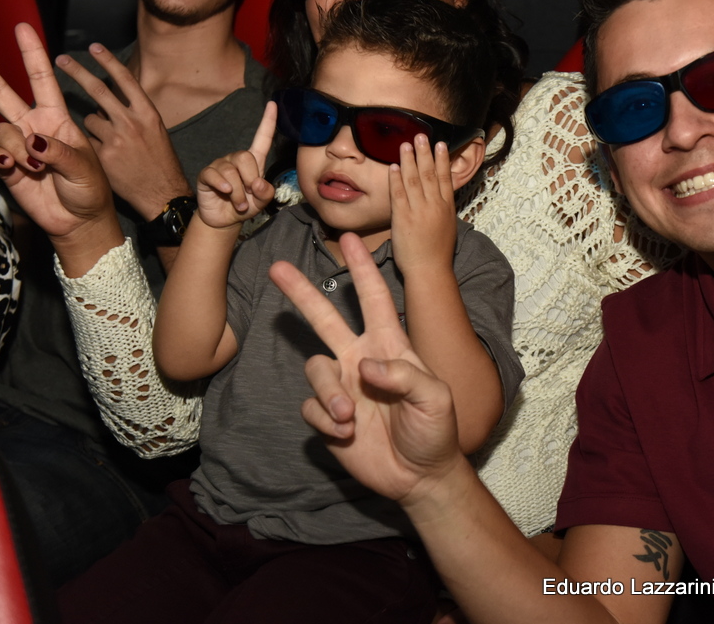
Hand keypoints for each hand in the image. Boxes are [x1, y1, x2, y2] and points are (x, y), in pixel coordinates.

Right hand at [0, 25, 115, 240]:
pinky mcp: (6, 166)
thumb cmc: (90, 190)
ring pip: (0, 129)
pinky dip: (2, 159)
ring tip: (37, 168)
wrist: (79, 221)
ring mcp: (18, 145)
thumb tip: (33, 142)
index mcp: (58, 118)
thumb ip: (59, 152)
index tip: (22, 27)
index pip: (43, 79)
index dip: (32, 53)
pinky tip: (14, 169)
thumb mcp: (84, 167)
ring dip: (16, 148)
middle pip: (2, 91)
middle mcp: (34, 126)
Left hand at [58, 43, 189, 219]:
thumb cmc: (160, 163)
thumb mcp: (156, 132)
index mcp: (148, 113)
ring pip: (89, 119)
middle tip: (61, 59)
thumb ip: (133, 114)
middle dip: (77, 72)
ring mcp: (116, 139)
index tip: (93, 47)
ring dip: (92, 126)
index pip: (125, 80)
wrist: (161, 195)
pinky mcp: (102, 156)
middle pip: (98, 89)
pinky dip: (89, 147)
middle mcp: (132, 122)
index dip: (108, 61)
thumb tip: (108, 102)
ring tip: (110, 142)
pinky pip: (86, 142)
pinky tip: (104, 158)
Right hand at [195, 102, 275, 228]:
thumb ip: (265, 193)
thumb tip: (256, 182)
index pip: (262, 139)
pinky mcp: (207, 175)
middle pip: (245, 157)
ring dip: (237, 193)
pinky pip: (214, 175)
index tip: (273, 104)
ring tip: (239, 204)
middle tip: (249, 195)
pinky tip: (225, 193)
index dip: (268, 122)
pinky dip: (222, 186)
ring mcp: (220, 166)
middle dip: (250, 178)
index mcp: (254, 162)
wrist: (225, 220)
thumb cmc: (245, 206)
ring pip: (230, 171)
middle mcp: (236, 160)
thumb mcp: (261, 202)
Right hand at [274, 232, 463, 503]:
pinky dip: (326, 421)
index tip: (351, 239)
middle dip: (302, 292)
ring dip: (328, 393)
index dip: (363, 268)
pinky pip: (311, 408)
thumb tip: (364, 366)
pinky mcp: (328, 417)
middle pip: (325, 318)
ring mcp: (343, 387)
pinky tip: (347, 434)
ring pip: (315, 370)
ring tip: (350, 416)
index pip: (374, 299)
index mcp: (390, 346)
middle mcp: (361, 359)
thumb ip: (405, 376)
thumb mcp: (435, 398)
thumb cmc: (436, 430)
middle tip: (277, 267)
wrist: (420, 475)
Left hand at [388, 135, 457, 275]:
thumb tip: (440, 199)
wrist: (429, 271)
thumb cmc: (438, 254)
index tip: (440, 144)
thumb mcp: (447, 228)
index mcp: (447, 208)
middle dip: (425, 153)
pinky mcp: (403, 218)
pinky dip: (396, 179)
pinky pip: (398, 194)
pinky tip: (394, 166)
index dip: (442, 160)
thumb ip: (442, 211)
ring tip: (406, 144)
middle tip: (422, 135)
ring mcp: (418, 211)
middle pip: (429, 174)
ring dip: (409, 160)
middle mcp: (434, 206)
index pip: (444, 178)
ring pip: (414, 180)